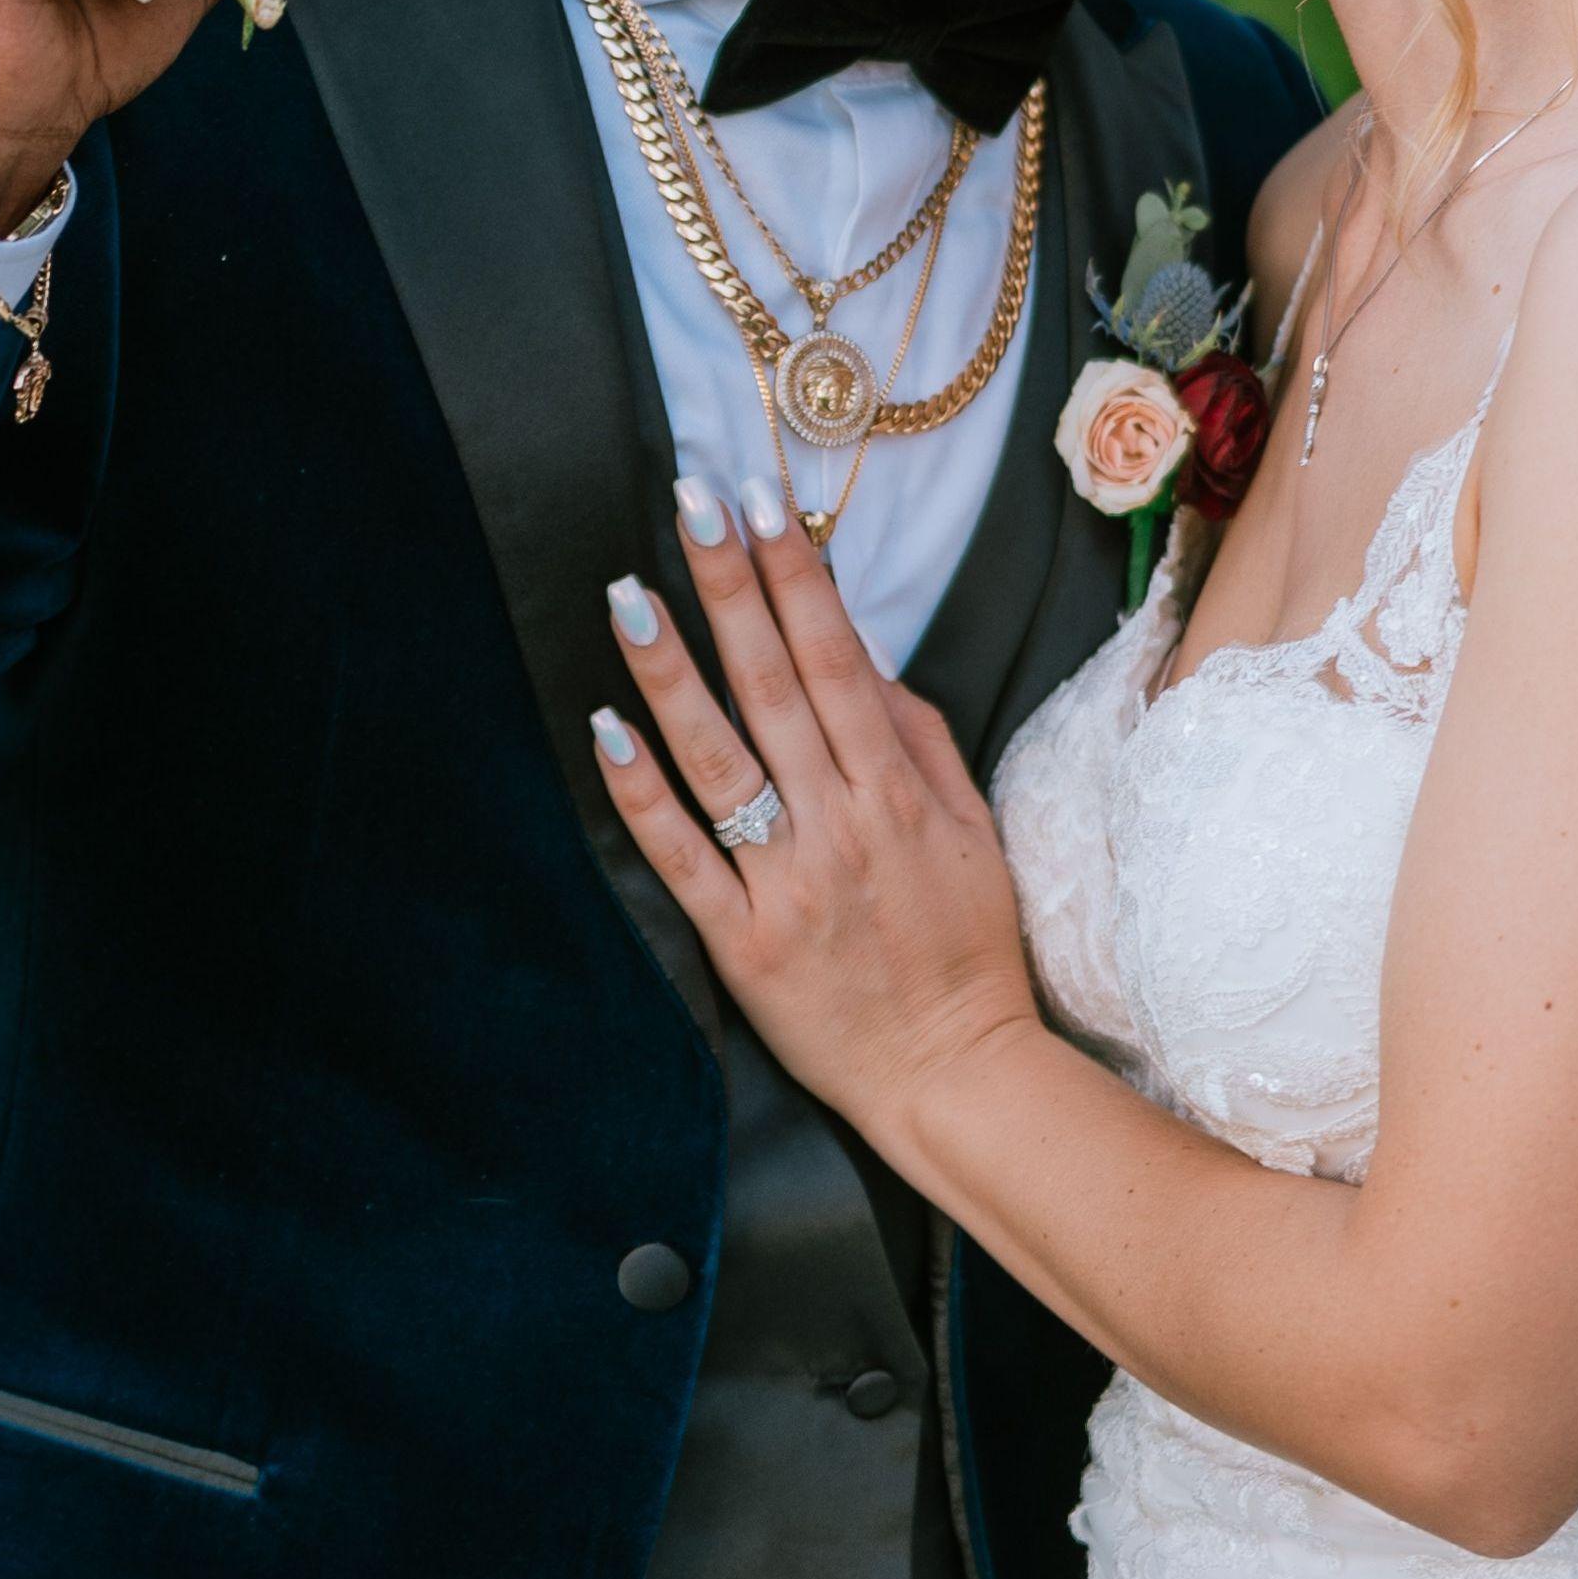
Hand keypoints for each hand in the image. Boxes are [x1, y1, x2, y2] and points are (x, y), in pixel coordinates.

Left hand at [592, 474, 1043, 1138]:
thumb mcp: (971, 829)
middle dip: (731, 588)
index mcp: (899, 792)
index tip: (764, 500)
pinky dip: (644, 797)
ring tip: (628, 597)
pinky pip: (685, 861)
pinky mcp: (744, 945)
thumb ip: (918, 737)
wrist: (956, 1078)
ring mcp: (790, 884)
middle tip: (690, 503)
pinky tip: (606, 732)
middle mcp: (843, 825)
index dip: (797, 576)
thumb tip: (860, 653)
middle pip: (774, 687)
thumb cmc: (968, 948)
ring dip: (672, 675)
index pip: (837, 659)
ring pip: (721, 761)